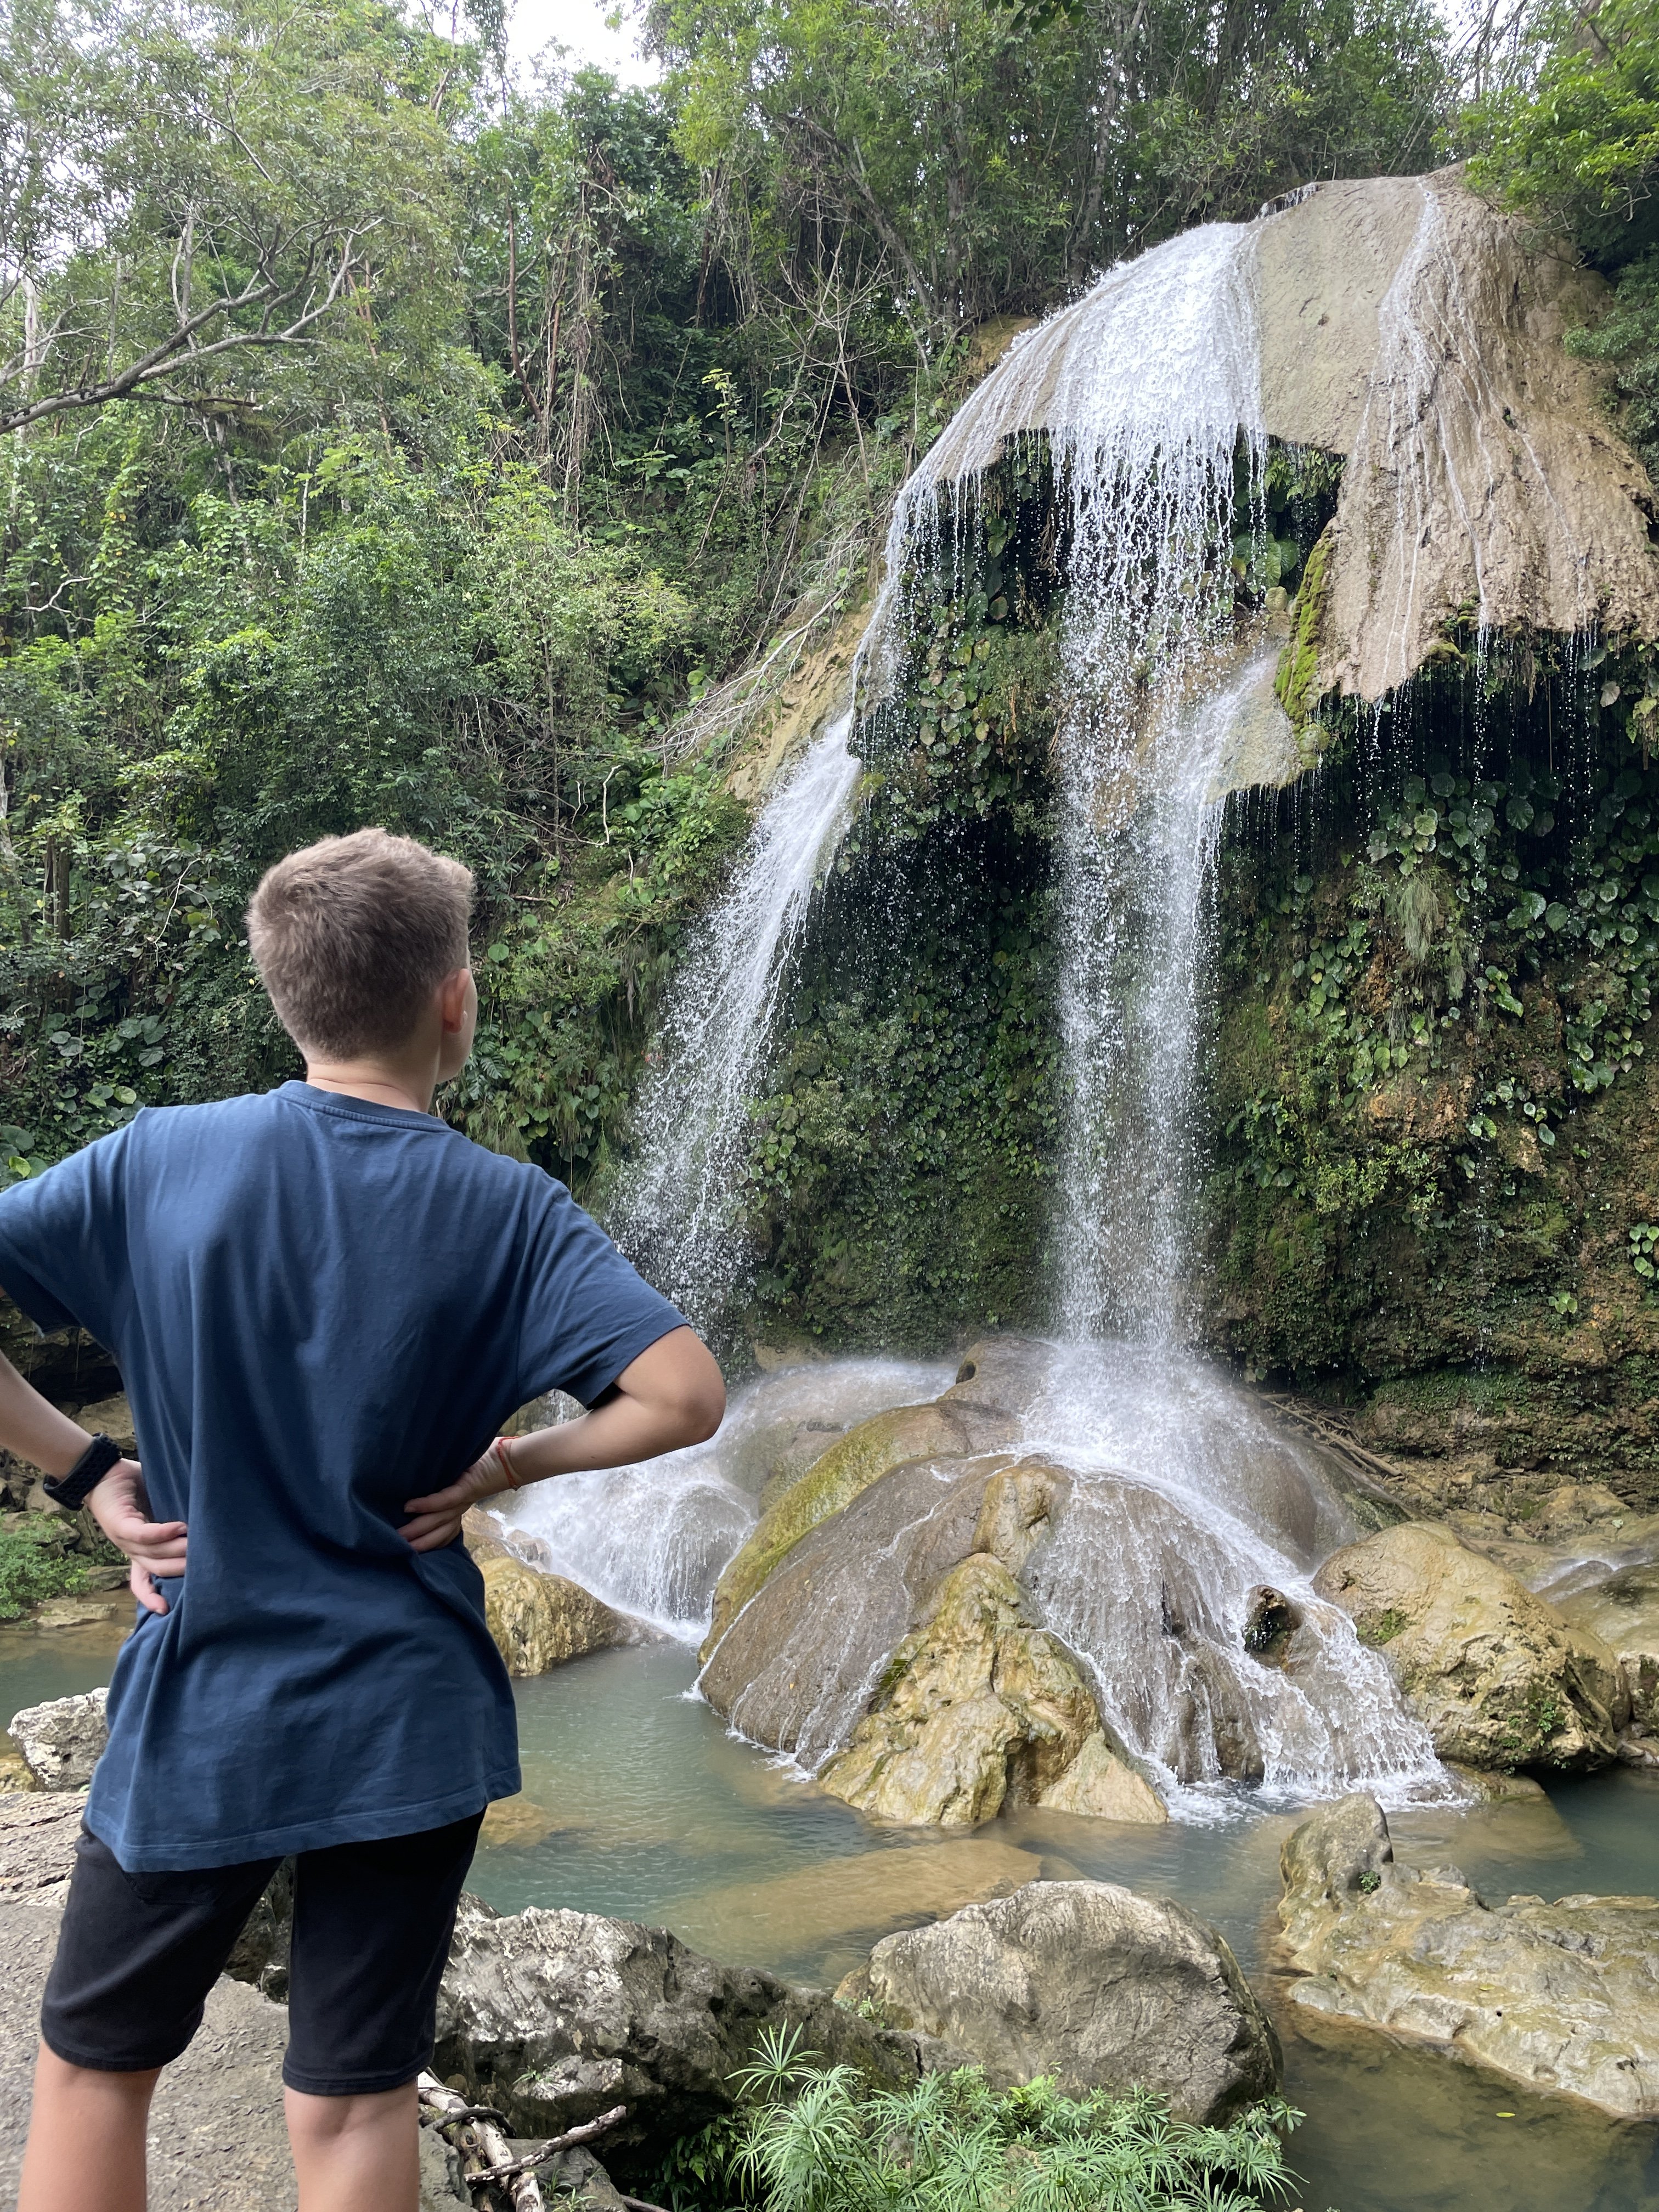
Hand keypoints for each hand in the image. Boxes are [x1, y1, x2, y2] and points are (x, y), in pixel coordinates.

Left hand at [88, 1460, 186, 1618]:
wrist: (99, 1471)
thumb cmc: (130, 1488)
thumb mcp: (153, 1508)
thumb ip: (171, 1521)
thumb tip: (201, 1528)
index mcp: (136, 1549)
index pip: (143, 1580)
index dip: (152, 1597)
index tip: (167, 1610)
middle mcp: (129, 1549)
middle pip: (156, 1569)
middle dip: (180, 1569)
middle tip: (206, 1565)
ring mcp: (123, 1538)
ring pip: (152, 1554)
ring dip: (176, 1551)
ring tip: (197, 1544)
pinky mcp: (120, 1524)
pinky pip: (143, 1534)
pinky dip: (162, 1533)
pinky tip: (180, 1527)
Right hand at [400, 1444, 509, 1553]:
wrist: (515, 1459)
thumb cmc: (490, 1463)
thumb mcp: (465, 1471)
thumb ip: (448, 1475)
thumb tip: (425, 1470)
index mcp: (460, 1505)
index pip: (443, 1527)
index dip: (427, 1539)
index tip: (409, 1547)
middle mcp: (461, 1506)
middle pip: (437, 1530)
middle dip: (418, 1542)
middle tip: (396, 1550)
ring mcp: (463, 1499)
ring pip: (438, 1520)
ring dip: (418, 1529)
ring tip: (399, 1536)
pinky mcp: (466, 1488)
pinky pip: (444, 1500)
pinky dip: (427, 1504)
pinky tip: (409, 1507)